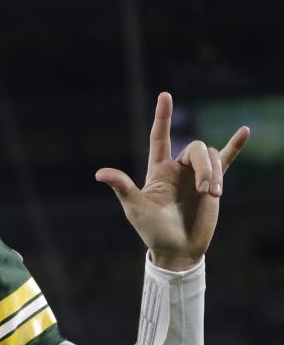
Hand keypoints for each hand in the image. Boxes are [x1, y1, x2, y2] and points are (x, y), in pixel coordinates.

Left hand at [95, 92, 248, 271]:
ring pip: (211, 156)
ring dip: (215, 173)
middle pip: (195, 148)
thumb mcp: (135, 208)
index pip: (158, 137)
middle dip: (204, 166)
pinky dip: (234, 146)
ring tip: (214, 195)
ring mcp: (196, 175)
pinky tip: (245, 131)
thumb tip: (99, 173)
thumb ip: (123, 187)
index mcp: (158, 170)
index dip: (162, 117)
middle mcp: (177, 169)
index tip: (165, 95)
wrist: (178, 248)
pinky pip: (225, 160)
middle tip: (207, 191)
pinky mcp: (213, 184)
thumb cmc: (152, 230)